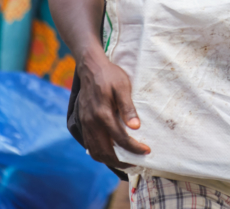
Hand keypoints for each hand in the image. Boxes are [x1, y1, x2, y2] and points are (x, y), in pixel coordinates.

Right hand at [76, 50, 150, 167]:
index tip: (146, 151)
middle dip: (122, 161)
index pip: (120, 139)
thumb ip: (128, 107)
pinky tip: (111, 151)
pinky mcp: (83, 122)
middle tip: (136, 162)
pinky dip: (100, 153)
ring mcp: (86, 124)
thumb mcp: (122, 87)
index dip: (135, 148)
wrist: (90, 67)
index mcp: (102, 114)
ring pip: (95, 152)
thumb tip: (136, 127)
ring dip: (110, 160)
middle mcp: (92, 122)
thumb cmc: (109, 75)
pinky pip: (90, 145)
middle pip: (106, 152)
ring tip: (125, 161)